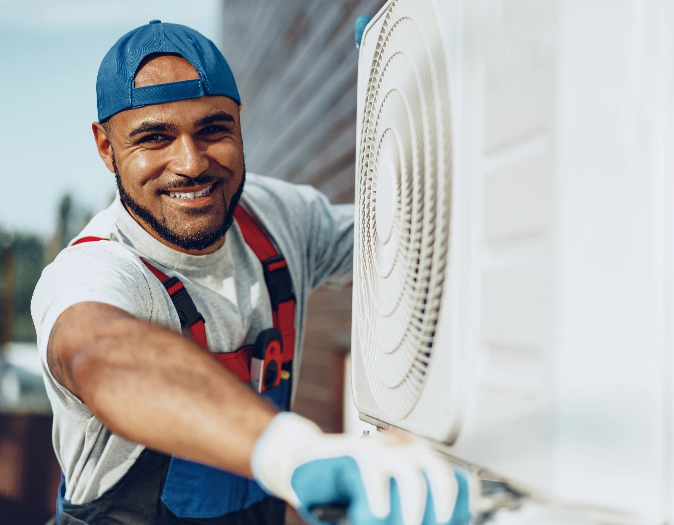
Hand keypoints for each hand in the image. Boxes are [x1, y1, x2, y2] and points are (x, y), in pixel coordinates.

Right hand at [252, 413, 470, 524]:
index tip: (453, 521)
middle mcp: (403, 451)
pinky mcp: (353, 450)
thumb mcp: (381, 511)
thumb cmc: (343, 493)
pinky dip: (376, 496)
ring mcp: (379, 449)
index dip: (459, 506)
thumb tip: (431, 520)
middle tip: (429, 524)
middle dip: (440, 508)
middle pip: (439, 475)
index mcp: (417, 464)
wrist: (303, 469)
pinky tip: (374, 512)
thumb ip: (404, 516)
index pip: (454, 481)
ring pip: (409, 473)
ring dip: (410, 507)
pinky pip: (372, 471)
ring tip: (398, 523)